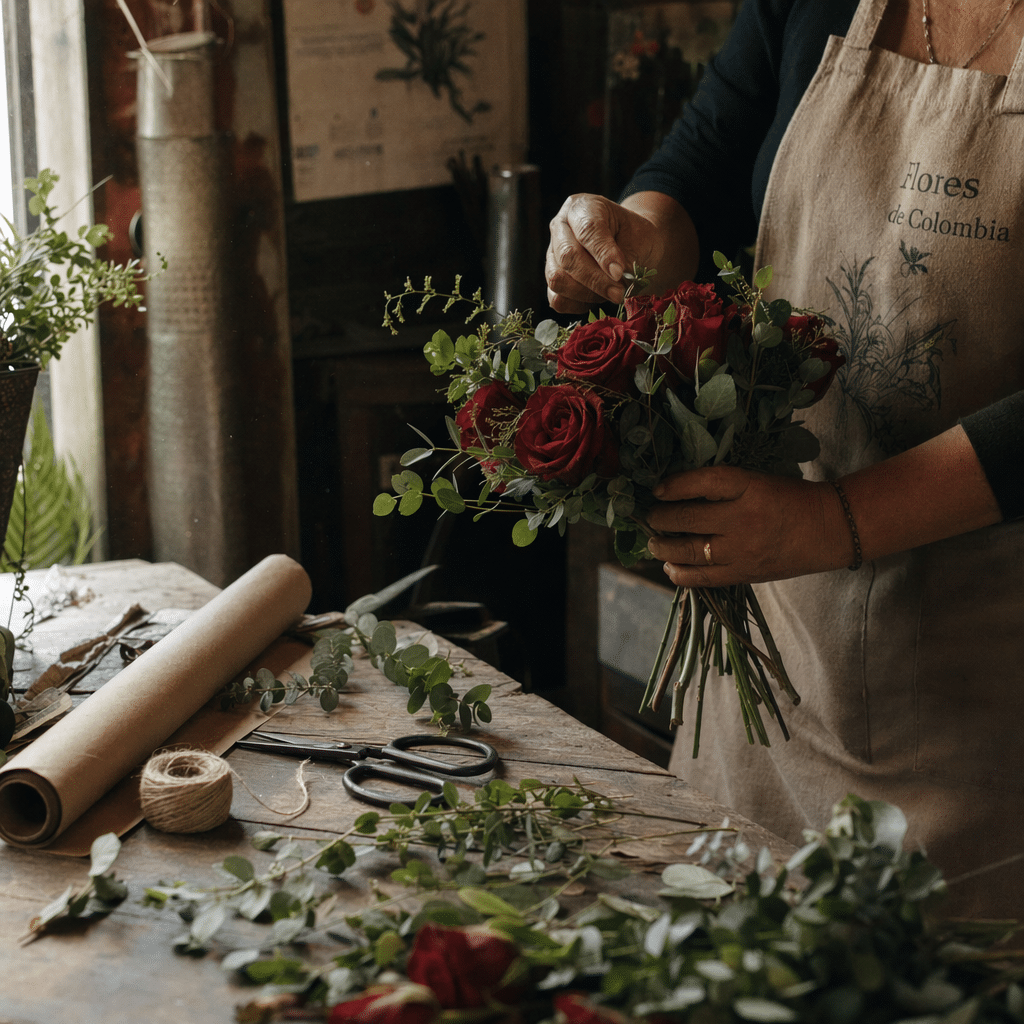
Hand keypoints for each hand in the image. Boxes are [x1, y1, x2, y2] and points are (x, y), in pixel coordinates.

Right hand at [545, 194, 662, 313]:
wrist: (629, 245)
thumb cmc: (634, 236)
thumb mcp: (639, 237)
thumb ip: (627, 257)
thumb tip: (616, 282)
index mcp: (583, 207)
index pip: (587, 229)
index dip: (603, 254)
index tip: (620, 272)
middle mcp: (560, 227)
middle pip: (567, 256)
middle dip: (595, 280)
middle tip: (619, 293)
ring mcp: (552, 254)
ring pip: (558, 279)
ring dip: (587, 293)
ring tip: (612, 294)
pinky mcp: (552, 279)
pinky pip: (557, 299)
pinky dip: (578, 305)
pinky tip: (598, 299)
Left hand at [645, 467, 852, 586]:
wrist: (828, 528)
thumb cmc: (789, 498)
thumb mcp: (757, 479)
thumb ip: (722, 486)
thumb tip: (676, 493)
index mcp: (749, 486)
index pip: (702, 483)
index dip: (674, 486)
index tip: (658, 489)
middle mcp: (743, 518)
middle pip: (687, 519)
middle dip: (660, 518)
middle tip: (650, 517)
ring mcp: (743, 550)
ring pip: (689, 551)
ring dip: (663, 547)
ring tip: (654, 543)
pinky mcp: (744, 574)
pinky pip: (703, 578)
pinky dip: (680, 573)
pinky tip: (670, 567)